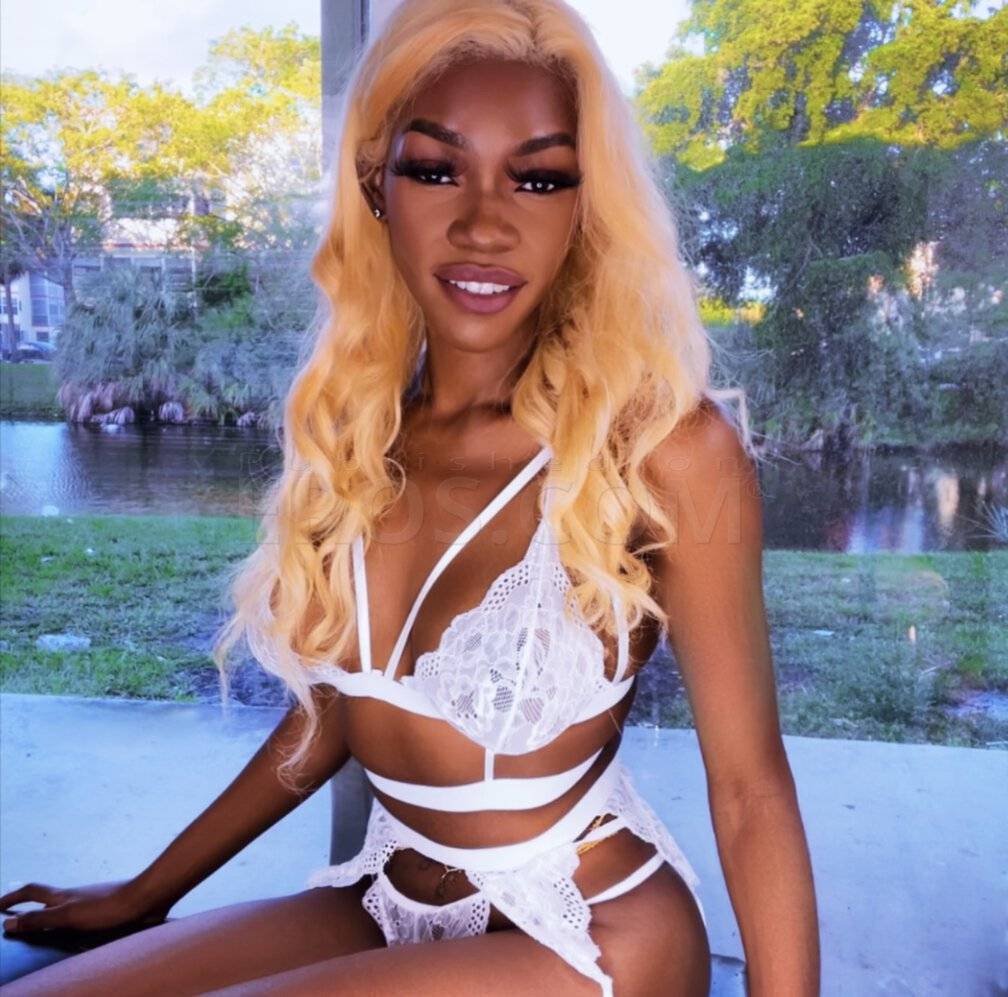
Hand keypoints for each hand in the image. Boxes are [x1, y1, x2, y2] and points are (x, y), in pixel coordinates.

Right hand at [1, 879, 169, 936]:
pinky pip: (81, 915)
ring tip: (40, 926)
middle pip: (45, 896)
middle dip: (27, 903)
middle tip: (12, 913)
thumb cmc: (108, 907)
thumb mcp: (68, 916)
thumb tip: (8, 923)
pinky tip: (74, 932)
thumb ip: (40, 920)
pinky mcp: (106, 910)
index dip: (11, 898)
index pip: (31, 892)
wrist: (147, 899)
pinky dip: (69, 921)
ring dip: (49, 913)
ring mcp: (91, 901)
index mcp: (63, 895)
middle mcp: (75, 895)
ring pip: (64, 905)